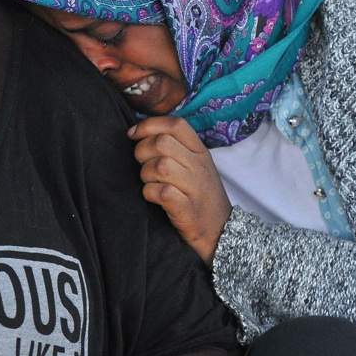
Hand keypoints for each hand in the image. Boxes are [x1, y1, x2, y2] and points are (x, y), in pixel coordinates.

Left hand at [128, 116, 231, 266]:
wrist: (221, 231)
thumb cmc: (200, 195)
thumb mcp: (196, 166)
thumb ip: (175, 147)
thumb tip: (139, 132)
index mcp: (201, 151)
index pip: (176, 124)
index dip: (150, 125)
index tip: (133, 134)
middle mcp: (199, 166)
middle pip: (163, 142)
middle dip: (142, 150)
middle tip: (141, 163)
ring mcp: (195, 188)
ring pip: (160, 166)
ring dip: (145, 173)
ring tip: (149, 182)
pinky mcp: (187, 209)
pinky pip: (161, 192)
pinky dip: (150, 193)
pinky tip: (153, 196)